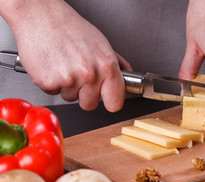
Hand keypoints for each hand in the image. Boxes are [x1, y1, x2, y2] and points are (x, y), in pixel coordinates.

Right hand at [1, 0, 130, 111]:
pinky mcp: (48, 82)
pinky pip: (52, 93)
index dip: (110, 101)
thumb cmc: (70, 27)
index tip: (107, 98)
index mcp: (107, 66)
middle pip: (90, 104)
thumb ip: (116, 63)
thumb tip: (127, 76)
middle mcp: (90, 74)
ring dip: (66, 87)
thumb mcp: (101, 43)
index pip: (115, 102)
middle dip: (84, 94)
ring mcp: (69, 80)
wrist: (40, 16)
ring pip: (70, 98)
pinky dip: (50, 82)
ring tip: (64, 65)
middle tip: (78, 75)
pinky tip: (52, 66)